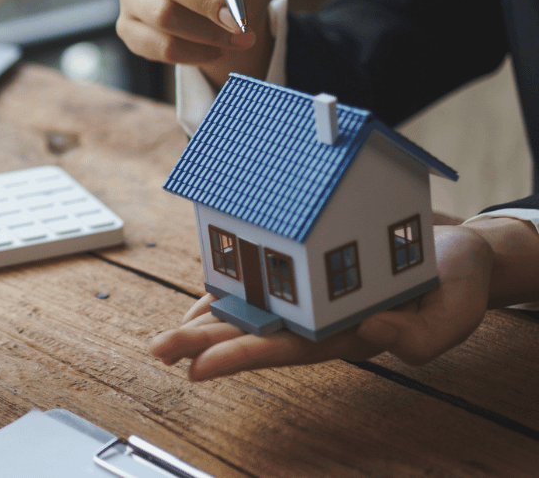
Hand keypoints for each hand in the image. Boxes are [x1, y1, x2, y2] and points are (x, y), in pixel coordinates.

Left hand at [150, 225, 493, 380]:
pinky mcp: (308, 270)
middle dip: (202, 343)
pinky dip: (230, 288)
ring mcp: (311, 295)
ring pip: (249, 310)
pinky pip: (260, 282)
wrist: (460, 250)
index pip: (283, 350)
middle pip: (252, 334)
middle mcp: (320, 318)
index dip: (239, 357)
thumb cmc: (458, 284)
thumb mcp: (453, 315)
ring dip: (205, 322)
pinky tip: (200, 302)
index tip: (197, 368)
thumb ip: (417, 337)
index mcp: (348, 333)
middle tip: (158, 352)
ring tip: (163, 339)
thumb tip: (371, 333)